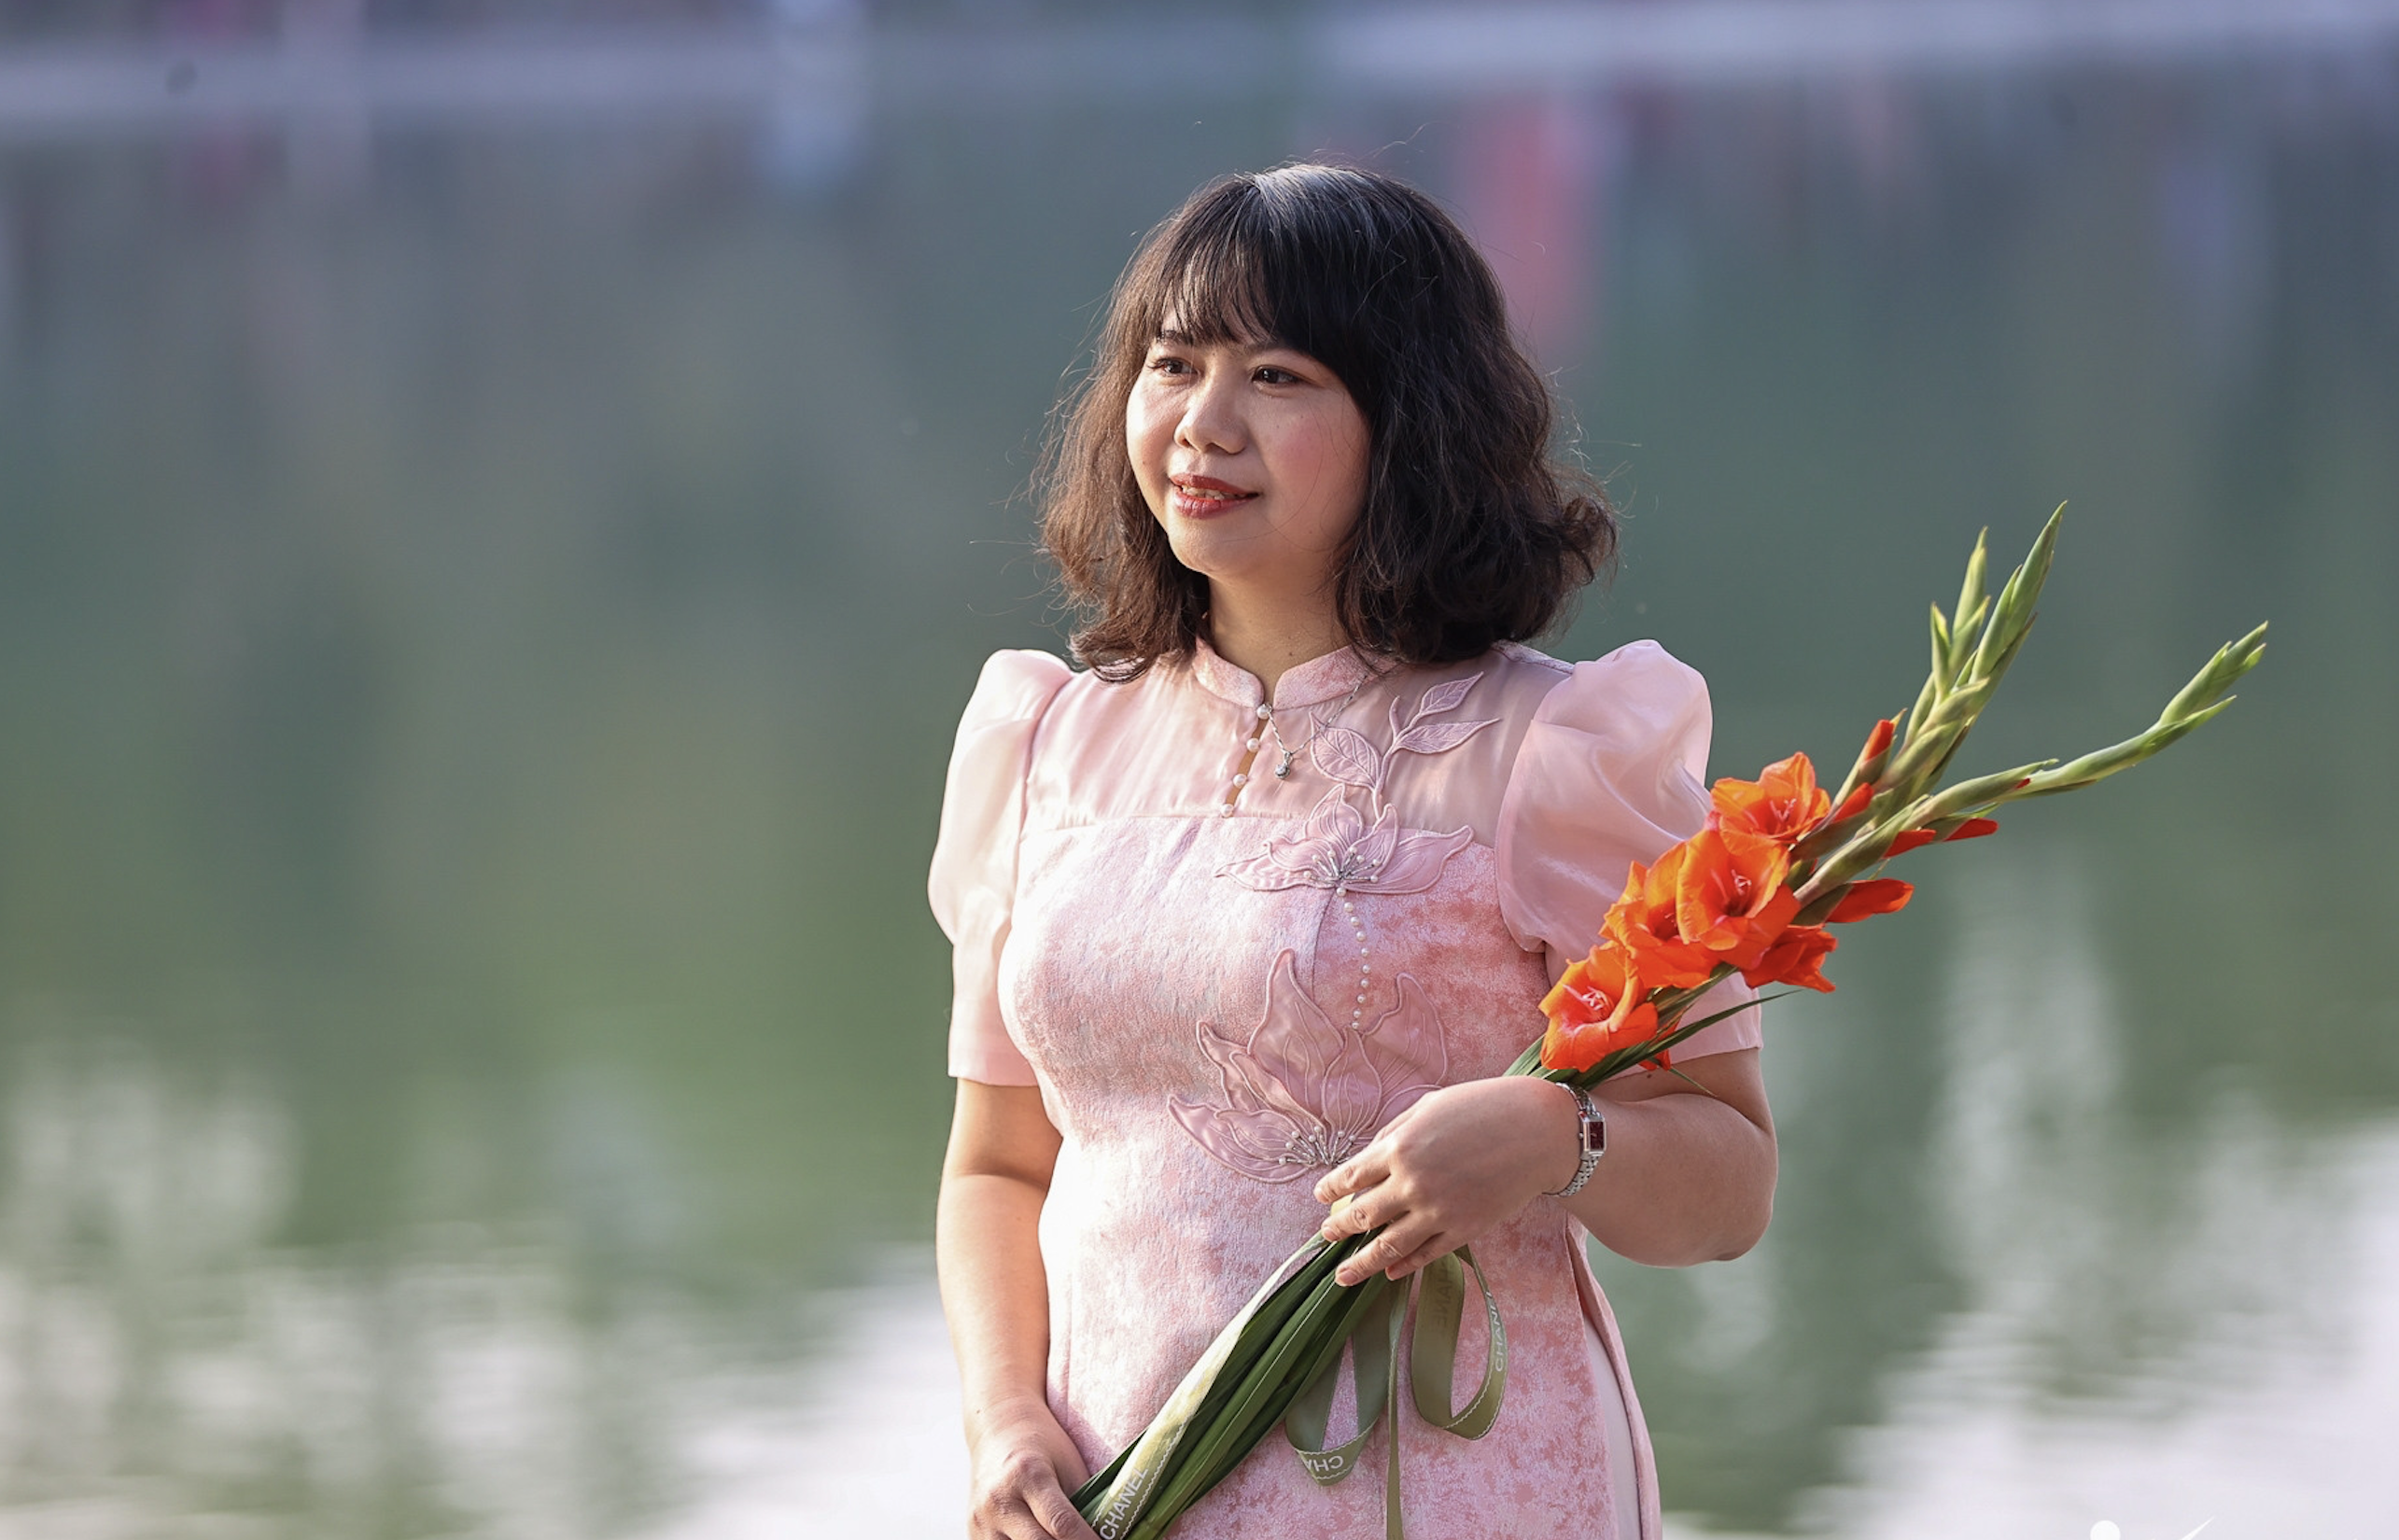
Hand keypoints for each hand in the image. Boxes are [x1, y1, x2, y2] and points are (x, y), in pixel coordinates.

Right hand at [966, 1398, 1098, 1539]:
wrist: (998, 1430)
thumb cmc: (1043, 1445)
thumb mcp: (1068, 1464)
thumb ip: (1083, 1503)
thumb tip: (1105, 1537)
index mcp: (1027, 1475)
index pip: (1061, 1523)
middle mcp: (998, 1501)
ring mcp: (981, 1522)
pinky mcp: (974, 1535)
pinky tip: (1041, 1538)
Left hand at [1314, 1076, 1579, 1286]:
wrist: (1537, 1133)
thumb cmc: (1483, 1108)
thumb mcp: (1429, 1107)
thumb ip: (1396, 1133)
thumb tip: (1371, 1157)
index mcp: (1399, 1147)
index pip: (1351, 1176)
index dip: (1331, 1189)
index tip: (1321, 1197)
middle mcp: (1411, 1184)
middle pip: (1362, 1215)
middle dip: (1339, 1228)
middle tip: (1326, 1234)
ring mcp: (1437, 1212)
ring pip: (1388, 1246)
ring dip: (1361, 1263)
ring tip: (1343, 1275)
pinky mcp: (1463, 1230)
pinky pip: (1425, 1254)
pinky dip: (1404, 1266)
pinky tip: (1391, 1272)